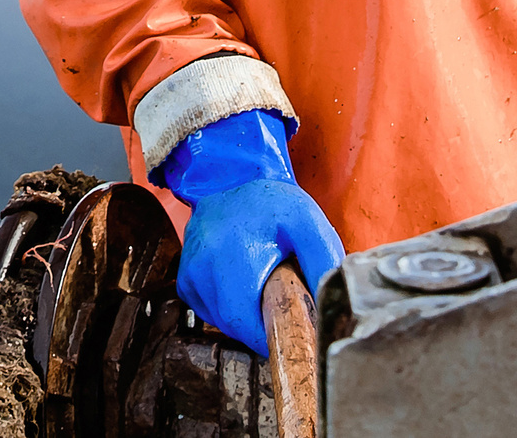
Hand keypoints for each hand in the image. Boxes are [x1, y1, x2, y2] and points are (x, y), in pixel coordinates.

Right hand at [158, 109, 345, 356]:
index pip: (247, 325)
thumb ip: (324, 263)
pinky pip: (209, 313)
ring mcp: (189, 276)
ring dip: (246, 319)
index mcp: (231, 257)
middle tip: (285, 309)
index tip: (292, 334)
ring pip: (221, 323)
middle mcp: (202, 268)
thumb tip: (331, 308)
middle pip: (235, 327)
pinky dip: (229, 310)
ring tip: (264, 290)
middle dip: (263, 328)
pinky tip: (244, 287)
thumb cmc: (272, 204)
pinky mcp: (185, 281)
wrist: (233, 179)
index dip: (272, 337)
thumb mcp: (308, 224)